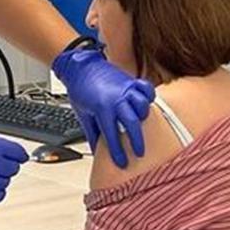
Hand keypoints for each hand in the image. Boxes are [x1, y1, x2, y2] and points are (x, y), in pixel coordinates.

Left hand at [52, 48, 154, 168]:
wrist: (80, 67)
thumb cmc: (79, 89)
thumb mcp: (82, 114)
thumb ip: (92, 133)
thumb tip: (95, 151)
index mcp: (101, 109)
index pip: (112, 136)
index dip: (118, 152)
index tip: (122, 163)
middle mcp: (116, 99)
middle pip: (132, 123)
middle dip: (136, 140)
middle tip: (139, 153)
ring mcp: (125, 89)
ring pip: (142, 105)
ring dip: (143, 116)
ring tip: (141, 125)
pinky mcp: (130, 82)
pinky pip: (146, 88)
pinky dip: (149, 95)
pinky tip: (147, 103)